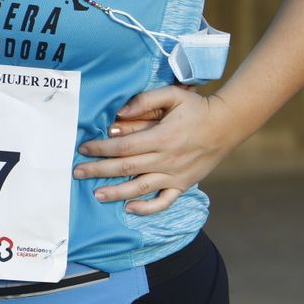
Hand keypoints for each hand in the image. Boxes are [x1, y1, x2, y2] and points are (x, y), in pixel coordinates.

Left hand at [74, 87, 239, 214]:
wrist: (227, 125)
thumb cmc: (197, 108)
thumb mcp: (173, 95)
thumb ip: (145, 100)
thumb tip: (120, 112)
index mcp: (162, 137)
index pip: (124, 146)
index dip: (101, 148)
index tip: (83, 148)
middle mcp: (166, 159)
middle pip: (126, 167)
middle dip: (99, 170)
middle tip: (77, 172)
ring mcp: (175, 175)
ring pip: (141, 187)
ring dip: (117, 192)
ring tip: (96, 195)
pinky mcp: (184, 185)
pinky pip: (164, 201)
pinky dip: (148, 208)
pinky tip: (130, 208)